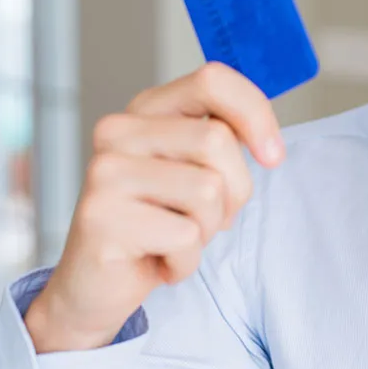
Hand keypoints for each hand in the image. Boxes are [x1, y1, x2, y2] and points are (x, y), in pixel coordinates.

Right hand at [24, 63, 283, 353]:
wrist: (94, 288)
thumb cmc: (156, 225)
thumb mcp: (194, 174)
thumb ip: (223, 145)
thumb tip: (269, 145)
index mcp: (145, 110)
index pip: (211, 80)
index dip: (255, 113)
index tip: (273, 156)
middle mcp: (118, 132)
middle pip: (217, 140)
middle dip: (233, 190)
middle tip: (203, 219)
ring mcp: (105, 172)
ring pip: (208, 190)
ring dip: (208, 229)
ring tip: (176, 239)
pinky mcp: (102, 217)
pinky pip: (185, 236)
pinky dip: (186, 262)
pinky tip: (158, 262)